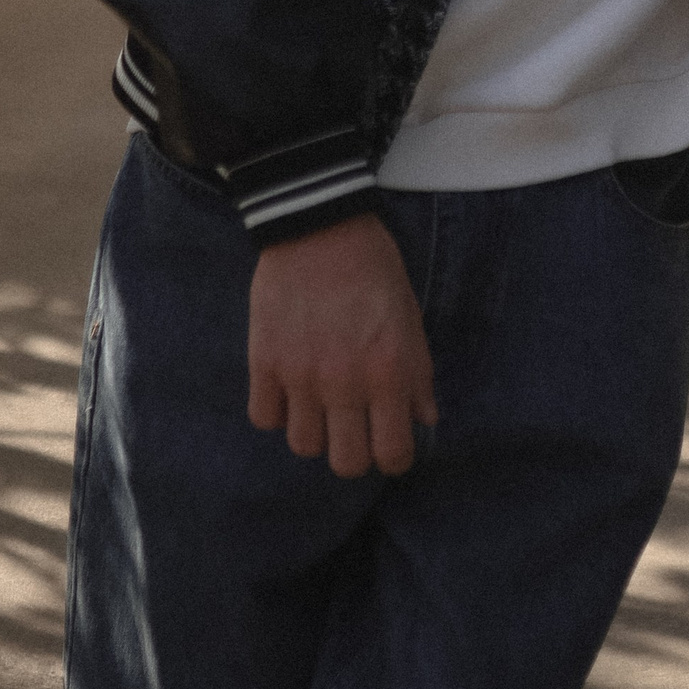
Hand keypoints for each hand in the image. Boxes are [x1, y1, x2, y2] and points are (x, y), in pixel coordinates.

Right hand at [248, 212, 436, 477]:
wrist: (319, 225)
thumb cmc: (373, 267)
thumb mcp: (410, 315)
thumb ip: (418, 372)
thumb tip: (424, 419)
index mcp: (388, 370)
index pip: (393, 453)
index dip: (395, 456)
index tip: (390, 443)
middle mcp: (344, 381)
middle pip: (346, 463)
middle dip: (355, 453)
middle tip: (355, 429)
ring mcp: (300, 375)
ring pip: (304, 446)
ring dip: (316, 431)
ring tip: (321, 402)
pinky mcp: (264, 361)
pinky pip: (265, 417)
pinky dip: (278, 410)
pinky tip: (290, 387)